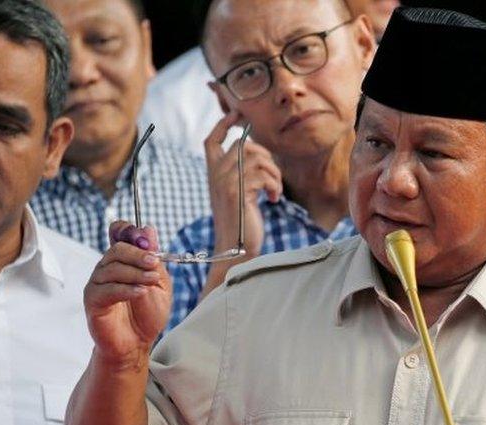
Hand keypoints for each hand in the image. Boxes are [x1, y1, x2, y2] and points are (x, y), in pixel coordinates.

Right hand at [83, 222, 170, 364]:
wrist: (137, 343)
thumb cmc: (147, 314)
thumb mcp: (160, 284)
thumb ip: (154, 260)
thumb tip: (148, 230)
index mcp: (124, 260)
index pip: (118, 233)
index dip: (128, 230)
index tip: (146, 241)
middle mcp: (107, 268)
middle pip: (117, 249)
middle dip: (138, 254)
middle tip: (154, 264)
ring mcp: (97, 283)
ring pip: (112, 268)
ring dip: (135, 273)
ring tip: (151, 282)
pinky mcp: (93, 300)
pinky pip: (106, 289)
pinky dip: (125, 289)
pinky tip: (140, 292)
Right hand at [204, 111, 282, 259]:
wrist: (236, 250)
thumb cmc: (241, 223)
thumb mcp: (238, 194)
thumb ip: (241, 174)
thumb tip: (258, 154)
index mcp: (212, 174)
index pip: (211, 140)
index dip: (223, 124)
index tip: (237, 114)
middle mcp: (215, 176)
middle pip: (242, 144)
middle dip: (265, 156)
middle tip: (273, 177)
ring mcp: (225, 183)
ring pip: (256, 158)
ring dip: (274, 173)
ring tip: (274, 191)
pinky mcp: (239, 193)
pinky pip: (263, 174)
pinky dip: (275, 186)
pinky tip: (273, 199)